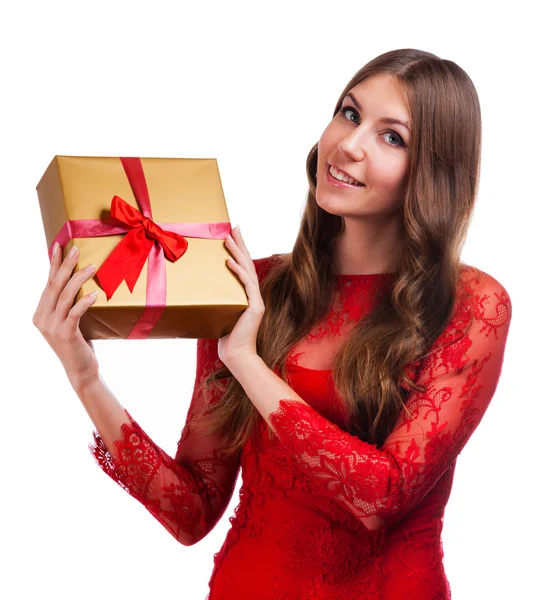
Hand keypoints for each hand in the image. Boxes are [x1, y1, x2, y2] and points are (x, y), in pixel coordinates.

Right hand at [32, 243, 100, 392]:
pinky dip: (84, 301)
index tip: (58, 246)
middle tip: (76, 250)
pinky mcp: (65, 334)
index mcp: (40, 314)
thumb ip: (68, 306)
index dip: (53, 264)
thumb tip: (79, 283)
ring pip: (65, 296)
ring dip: (79, 279)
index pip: (48, 284)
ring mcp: (52, 327)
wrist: (81, 371)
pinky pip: (75, 312)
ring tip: (92, 266)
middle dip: (65, 265)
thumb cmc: (79, 344)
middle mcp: (42, 318)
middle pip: (55, 286)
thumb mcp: (69, 322)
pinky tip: (95, 293)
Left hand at [218, 226, 263, 366]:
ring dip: (237, 252)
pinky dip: (238, 272)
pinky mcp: (255, 307)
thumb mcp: (219, 314)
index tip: (233, 235)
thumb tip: (200, 291)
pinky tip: (230, 261)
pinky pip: (247, 285)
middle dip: (240, 244)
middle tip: (233, 227)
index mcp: (247, 295)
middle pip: (248, 263)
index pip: (244, 267)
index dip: (240, 250)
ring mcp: (256, 300)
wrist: (237, 355)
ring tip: (228, 239)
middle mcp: (254, 295)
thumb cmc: (227, 338)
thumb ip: (216, 301)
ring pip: (247, 270)